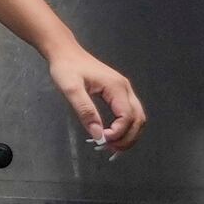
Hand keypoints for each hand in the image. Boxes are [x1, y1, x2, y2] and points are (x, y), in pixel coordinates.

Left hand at [44, 41, 144, 156]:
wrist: (65, 52)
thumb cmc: (66, 68)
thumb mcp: (71, 89)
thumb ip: (85, 111)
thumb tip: (98, 136)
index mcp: (116, 87)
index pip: (127, 117)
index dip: (118, 133)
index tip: (101, 141)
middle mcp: (125, 88)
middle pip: (138, 119)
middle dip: (127, 138)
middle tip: (110, 151)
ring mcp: (124, 90)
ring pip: (137, 118)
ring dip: (128, 135)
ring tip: (112, 147)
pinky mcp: (118, 93)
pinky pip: (129, 114)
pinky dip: (125, 128)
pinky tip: (112, 136)